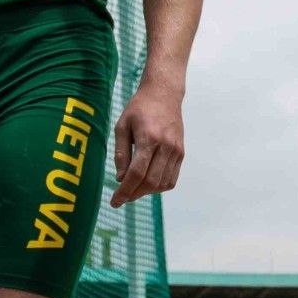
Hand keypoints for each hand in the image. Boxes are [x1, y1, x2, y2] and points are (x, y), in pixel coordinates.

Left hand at [111, 78, 184, 205]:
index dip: (125, 191)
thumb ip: (121, 153)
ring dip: (146, 192)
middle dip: (134, 194)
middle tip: (122, 197)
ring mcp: (176, 150)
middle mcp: (165, 146)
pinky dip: (159, 187)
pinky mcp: (181, 153)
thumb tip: (120, 179)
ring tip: (133, 189)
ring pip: (162, 183)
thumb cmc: (139, 108)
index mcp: (148, 138)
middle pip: (150, 182)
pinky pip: (172, 178)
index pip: (136, 173)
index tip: (115, 202)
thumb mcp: (122, 126)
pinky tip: (147, 184)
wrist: (164, 94)